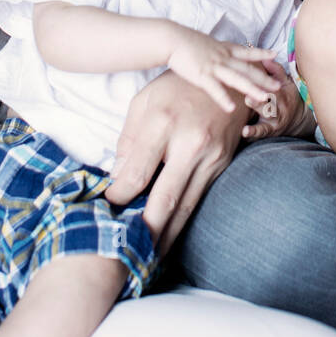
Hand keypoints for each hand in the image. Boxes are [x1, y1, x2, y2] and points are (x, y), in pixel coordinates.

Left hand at [105, 71, 248, 254]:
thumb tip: (117, 179)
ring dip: (166, 235)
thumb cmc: (177, 88)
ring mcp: (212, 156)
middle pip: (165, 199)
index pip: (138, 173)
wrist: (226, 78)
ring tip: (148, 257)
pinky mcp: (223, 164)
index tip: (109, 205)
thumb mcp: (144, 102)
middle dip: (145, 231)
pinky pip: (199, 199)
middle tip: (128, 252)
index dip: (120, 196)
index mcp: (164, 122)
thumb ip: (128, 141)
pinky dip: (182, 221)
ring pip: (186, 207)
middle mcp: (191, 142)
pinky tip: (169, 236)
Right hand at [167, 27, 281, 113]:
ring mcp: (214, 66)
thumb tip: (217, 51)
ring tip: (264, 98)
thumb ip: (214, 50)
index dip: (262, 53)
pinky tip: (231, 109)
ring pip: (237, 79)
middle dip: (264, 78)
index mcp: (224, 49)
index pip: (247, 52)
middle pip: (247, 69)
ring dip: (251, 89)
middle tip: (279, 85)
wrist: (171, 39)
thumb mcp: (205, 43)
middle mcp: (223, 57)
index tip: (275, 54)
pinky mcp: (201, 75)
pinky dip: (223, 98)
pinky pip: (215, 89)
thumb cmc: (184, 42)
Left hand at [241, 65, 311, 140]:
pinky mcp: (269, 130)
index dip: (264, 82)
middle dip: (260, 99)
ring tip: (247, 113)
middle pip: (270, 101)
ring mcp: (274, 119)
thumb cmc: (288, 96)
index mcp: (281, 92)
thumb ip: (276, 70)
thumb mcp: (286, 82)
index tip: (253, 77)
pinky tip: (244, 132)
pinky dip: (253, 132)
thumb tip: (265, 57)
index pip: (273, 86)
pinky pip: (261, 132)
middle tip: (249, 97)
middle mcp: (279, 106)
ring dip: (257, 115)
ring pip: (266, 116)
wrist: (299, 119)